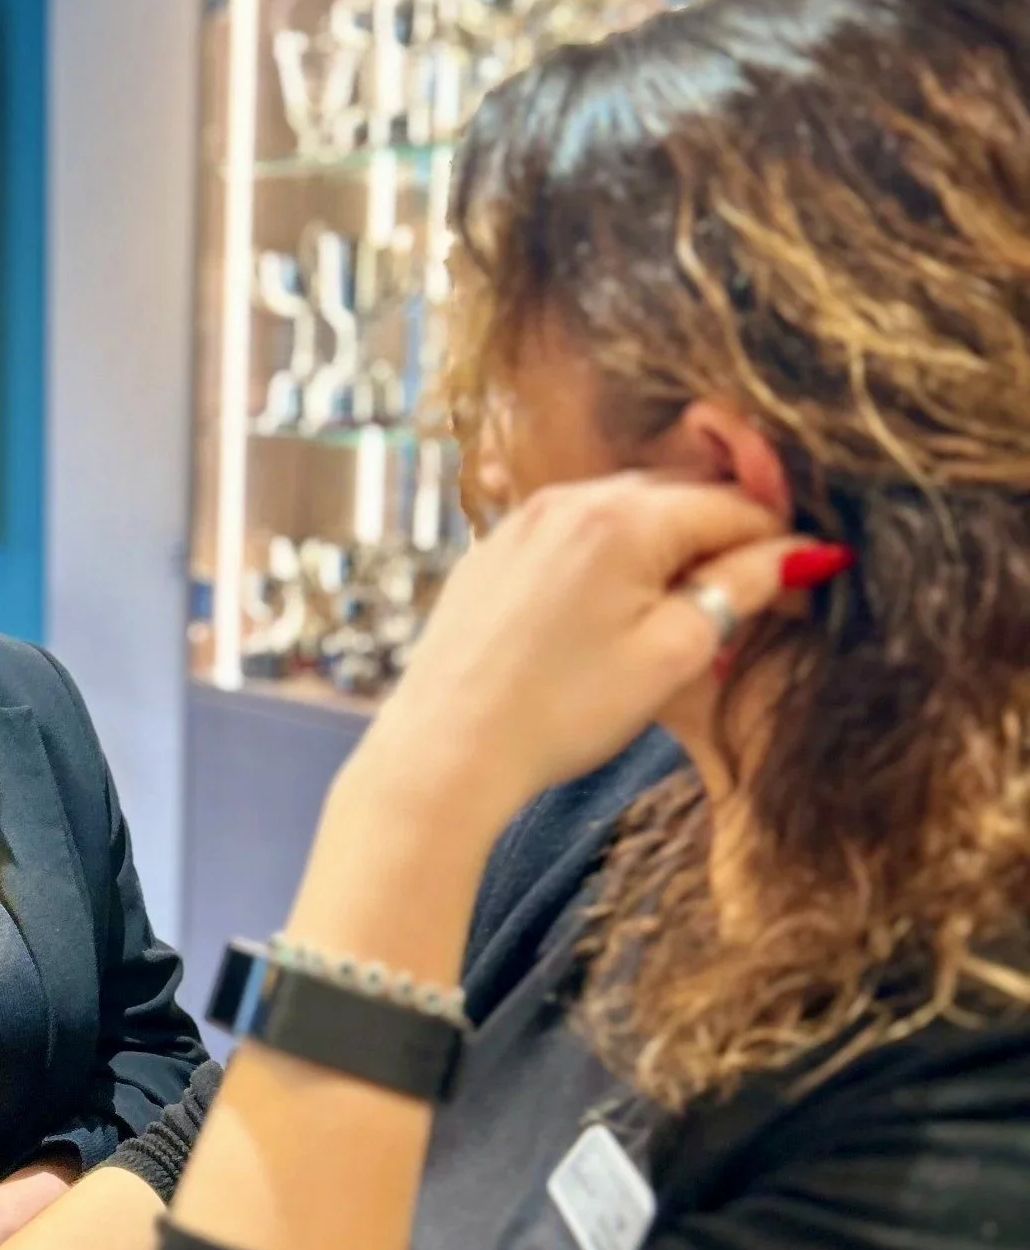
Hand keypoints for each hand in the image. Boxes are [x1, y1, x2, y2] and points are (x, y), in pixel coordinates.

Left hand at [372, 472, 793, 832]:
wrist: (446, 750)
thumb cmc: (565, 711)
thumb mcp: (674, 654)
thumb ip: (740, 589)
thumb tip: (799, 552)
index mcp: (624, 515)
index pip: (732, 504)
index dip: (776, 544)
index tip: (804, 584)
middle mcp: (568, 499)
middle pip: (676, 500)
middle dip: (718, 543)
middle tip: (741, 610)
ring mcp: (521, 523)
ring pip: (621, 517)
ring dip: (661, 554)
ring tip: (674, 623)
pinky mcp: (489, 555)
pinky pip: (570, 540)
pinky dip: (605, 565)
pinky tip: (606, 622)